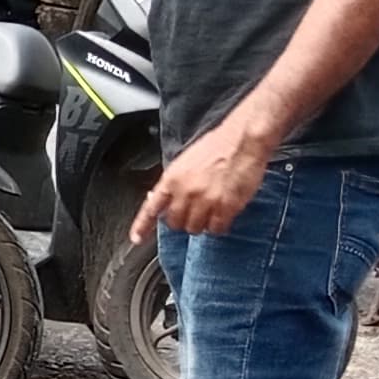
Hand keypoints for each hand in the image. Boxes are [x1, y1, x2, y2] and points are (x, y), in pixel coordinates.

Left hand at [135, 112, 274, 238]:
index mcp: (172, 179)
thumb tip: (161, 197)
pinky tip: (223, 215)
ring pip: (194, 228)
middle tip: (193, 213)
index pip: (151, 208)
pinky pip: (216, 229)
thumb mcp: (185, 162)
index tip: (136, 238)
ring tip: (210, 211)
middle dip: (182, 220)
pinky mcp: (225, 207)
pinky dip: (219, 226)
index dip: (142, 226)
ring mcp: (205, 201)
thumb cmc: (217, 146)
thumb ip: (173, 183)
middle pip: (174, 223)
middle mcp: (185, 192)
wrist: (242, 140)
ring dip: (201, 223)